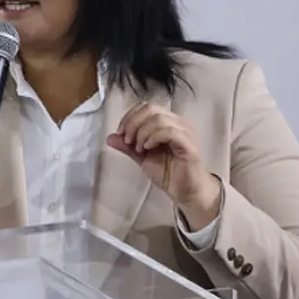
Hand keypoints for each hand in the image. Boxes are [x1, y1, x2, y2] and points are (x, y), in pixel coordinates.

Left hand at [107, 101, 220, 228]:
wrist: (185, 191)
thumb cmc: (167, 172)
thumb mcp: (141, 157)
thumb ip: (127, 146)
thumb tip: (109, 137)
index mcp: (168, 122)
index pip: (146, 106)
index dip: (129, 116)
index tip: (120, 133)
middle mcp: (179, 123)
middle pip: (151, 108)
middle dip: (133, 123)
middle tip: (127, 140)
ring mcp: (186, 133)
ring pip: (160, 119)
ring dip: (142, 132)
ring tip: (139, 148)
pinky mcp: (190, 145)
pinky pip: (170, 132)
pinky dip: (154, 137)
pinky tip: (147, 148)